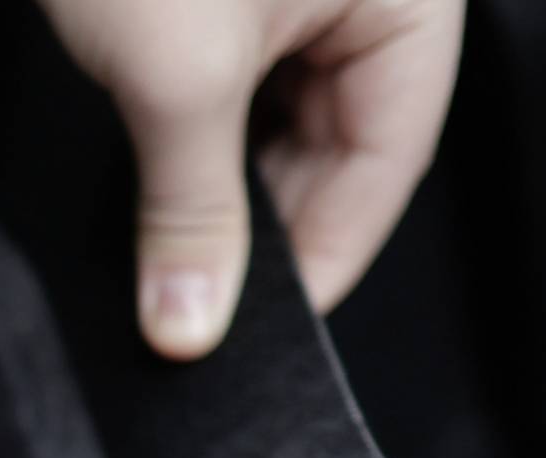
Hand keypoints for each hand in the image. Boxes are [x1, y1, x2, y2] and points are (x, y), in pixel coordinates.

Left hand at [38, 0, 464, 357]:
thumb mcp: (172, 80)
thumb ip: (188, 211)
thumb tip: (192, 322)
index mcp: (401, 2)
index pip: (387, 166)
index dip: (324, 259)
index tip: (260, 337)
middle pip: (330, 152)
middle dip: (260, 231)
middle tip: (194, 308)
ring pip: (270, 128)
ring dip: (215, 194)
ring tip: (160, 256)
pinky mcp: (217, 0)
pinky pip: (222, 93)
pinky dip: (185, 148)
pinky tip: (144, 191)